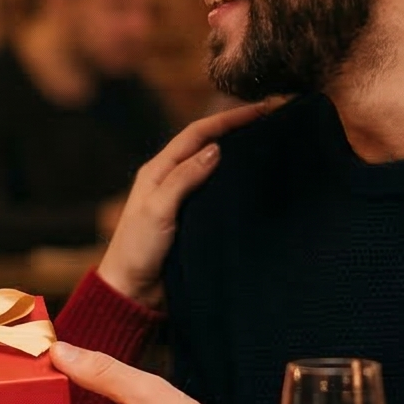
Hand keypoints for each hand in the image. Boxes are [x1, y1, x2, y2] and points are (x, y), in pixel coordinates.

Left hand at [95, 99, 284, 306]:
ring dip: (238, 155)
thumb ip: (183, 179)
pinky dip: (236, 184)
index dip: (227, 119)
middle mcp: (170, 180)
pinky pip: (217, 194)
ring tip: (270, 147)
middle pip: (207, 145)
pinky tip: (255, 186)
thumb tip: (215, 149)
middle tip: (271, 122)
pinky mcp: (194, 221)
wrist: (132, 293)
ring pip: (214, 169)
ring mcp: (183, 201)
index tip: (259, 110)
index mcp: (158, 171)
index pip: (197, 134)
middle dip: (237, 130)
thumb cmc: (137, 251)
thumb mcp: (157, 211)